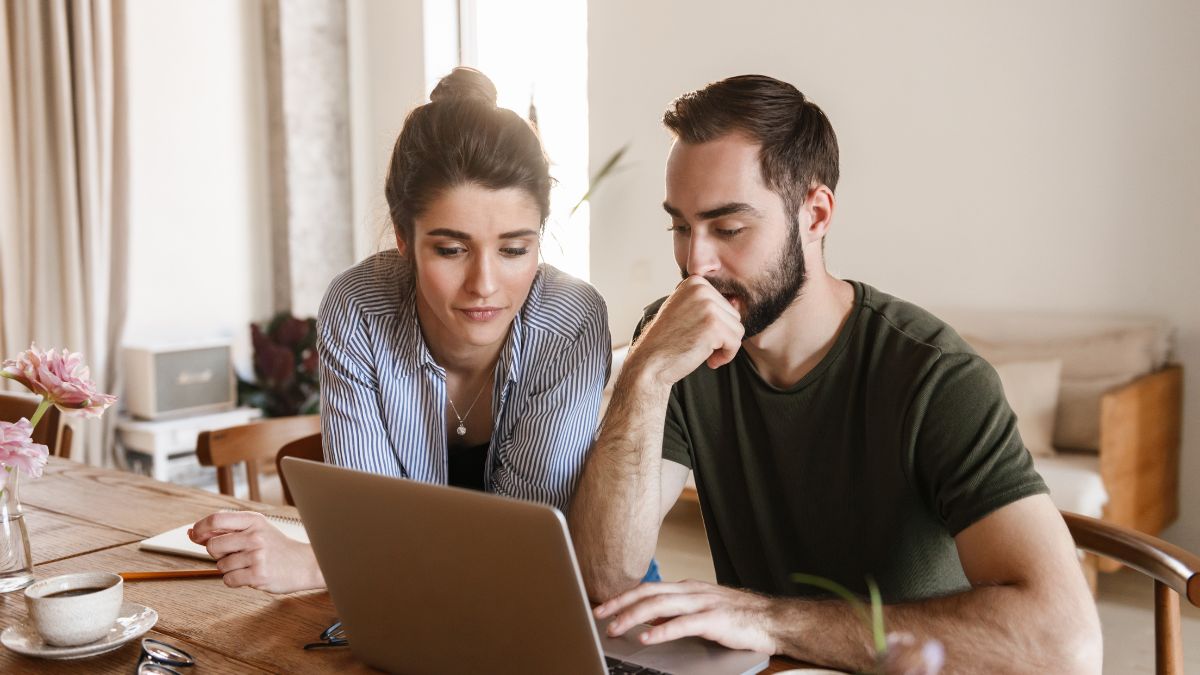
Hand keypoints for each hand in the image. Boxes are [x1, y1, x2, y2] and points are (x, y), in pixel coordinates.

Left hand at [189, 511, 324, 593]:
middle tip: (233, 554)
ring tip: (248, 564)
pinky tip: (249, 574)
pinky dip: (234, 580)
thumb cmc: (276, 547)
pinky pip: (228, 580)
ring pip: (220, 566)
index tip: (195, 535)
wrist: (304, 564)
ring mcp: (257, 556)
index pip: (216, 519)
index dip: (200, 528)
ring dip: (228, 568)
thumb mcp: (256, 530)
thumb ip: (226, 530)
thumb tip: (192, 533)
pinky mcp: (258, 575)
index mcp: (254, 520)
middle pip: (213, 546)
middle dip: (216, 554)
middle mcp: (255, 536)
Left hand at [594, 580, 778, 654]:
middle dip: (620, 604)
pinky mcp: (714, 620)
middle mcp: (691, 591)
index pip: (648, 589)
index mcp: (687, 588)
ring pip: (660, 606)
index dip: (623, 597)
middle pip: (648, 594)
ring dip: (633, 617)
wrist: (772, 619)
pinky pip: (683, 624)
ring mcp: (702, 603)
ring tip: (615, 628)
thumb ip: (677, 612)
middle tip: (599, 615)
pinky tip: (647, 638)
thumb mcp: (702, 609)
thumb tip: (650, 620)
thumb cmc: (738, 616)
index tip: (603, 607)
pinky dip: (661, 631)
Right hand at [627, 276, 743, 386]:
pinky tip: (709, 361)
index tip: (696, 333)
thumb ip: (708, 304)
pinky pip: (736, 343)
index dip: (714, 325)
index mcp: (694, 282)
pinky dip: (726, 356)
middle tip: (699, 345)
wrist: (650, 362)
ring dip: (724, 346)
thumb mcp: (686, 311)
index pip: (724, 304)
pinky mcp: (714, 326)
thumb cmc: (668, 340)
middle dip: (721, 336)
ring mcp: (708, 306)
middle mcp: (701, 289)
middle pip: (734, 315)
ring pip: (737, 329)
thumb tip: (738, 302)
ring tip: (703, 352)